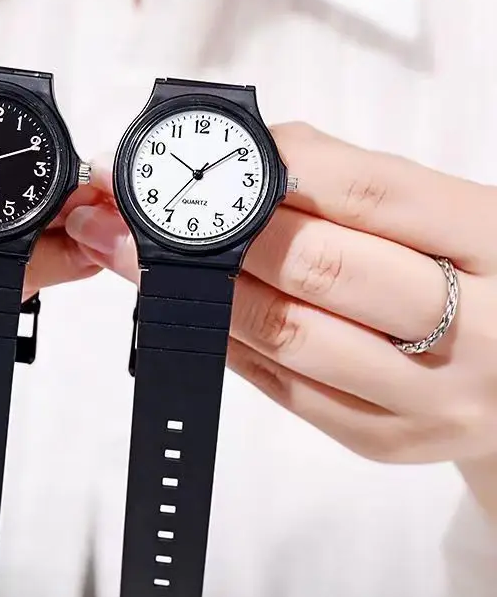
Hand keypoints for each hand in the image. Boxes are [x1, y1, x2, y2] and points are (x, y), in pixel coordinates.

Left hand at [66, 125, 496, 474]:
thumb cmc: (476, 281)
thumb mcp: (446, 219)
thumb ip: (354, 188)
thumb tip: (244, 158)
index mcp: (493, 243)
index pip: (369, 194)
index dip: (271, 173)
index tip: (197, 160)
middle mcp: (470, 326)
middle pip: (316, 270)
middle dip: (212, 236)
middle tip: (135, 215)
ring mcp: (424, 396)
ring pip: (288, 336)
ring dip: (200, 293)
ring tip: (139, 260)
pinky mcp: (381, 438)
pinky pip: (284, 388)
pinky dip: (229, 343)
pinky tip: (193, 313)